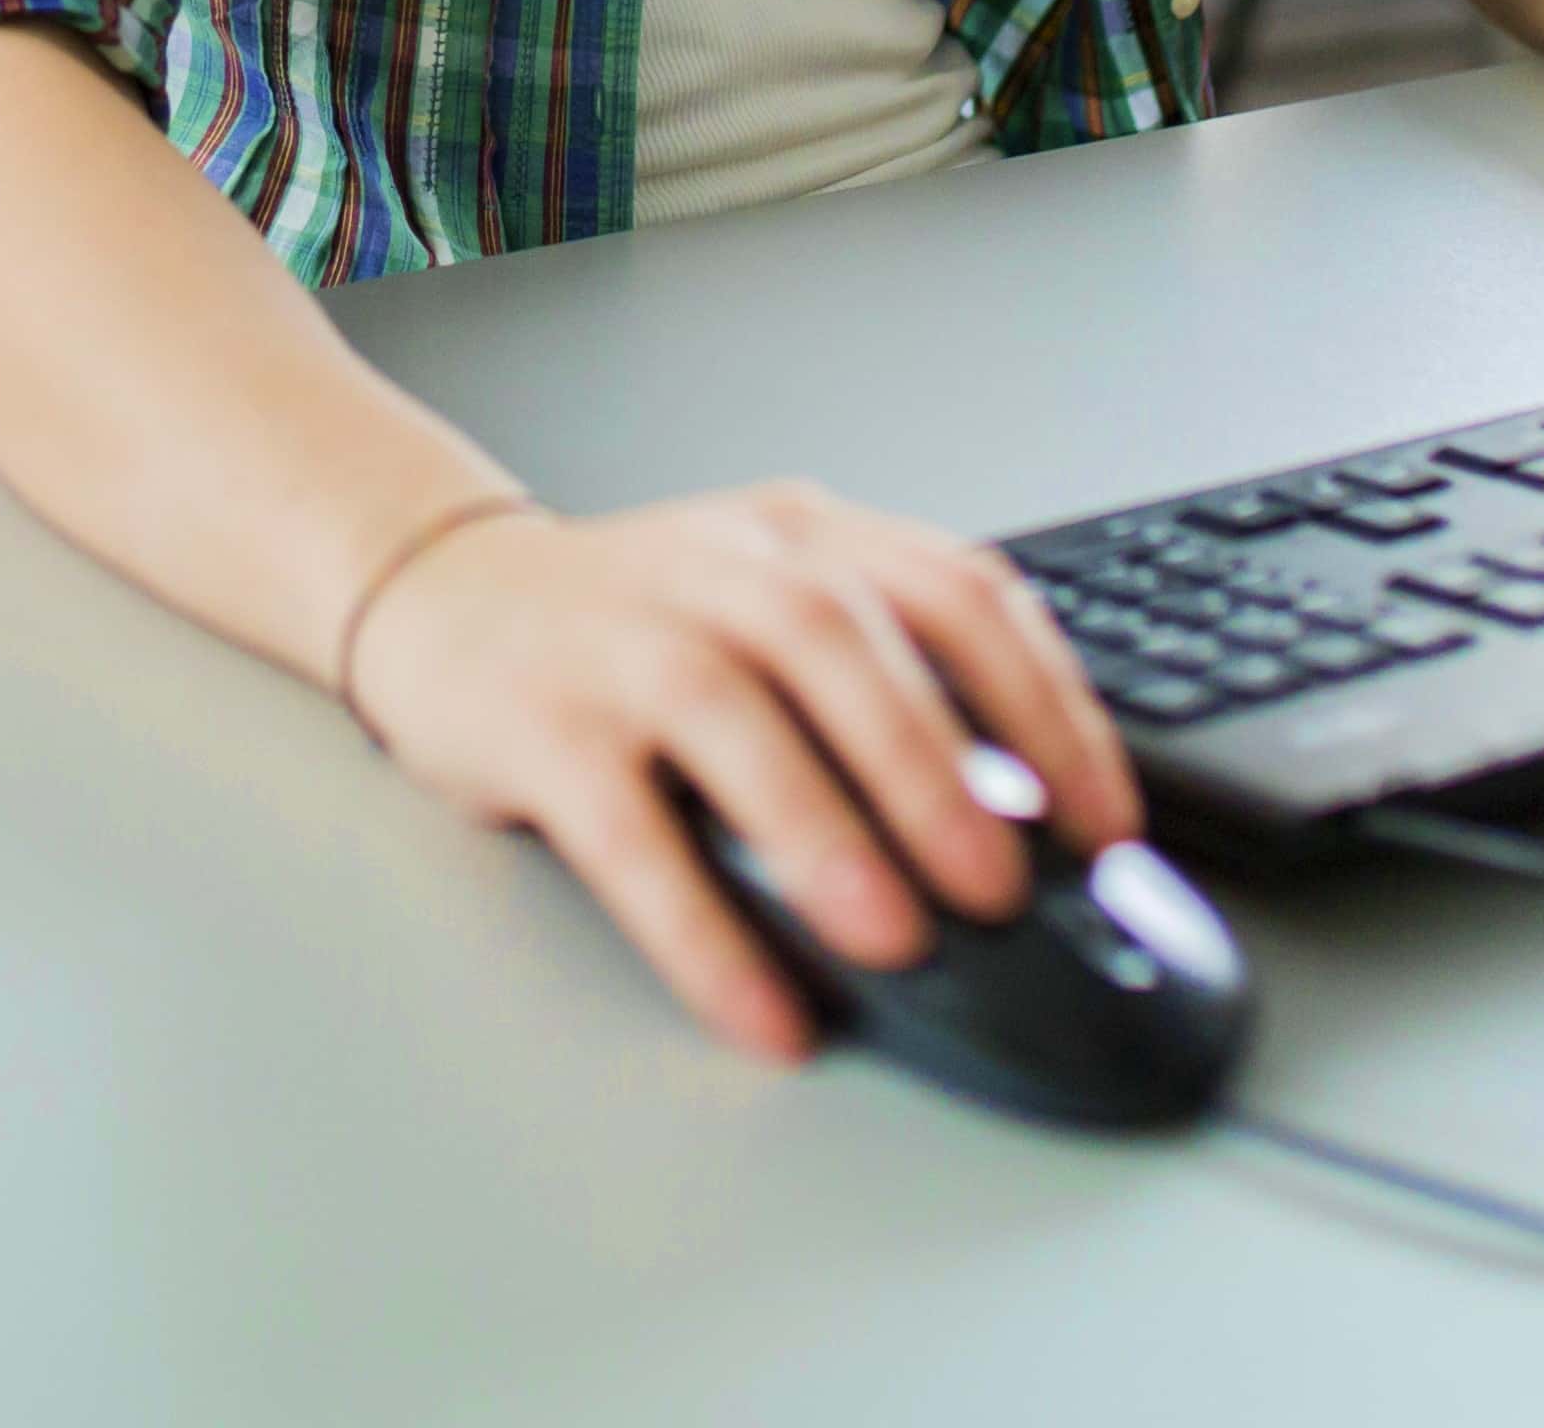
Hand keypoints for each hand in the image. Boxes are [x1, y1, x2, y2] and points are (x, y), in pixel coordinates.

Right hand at [337, 482, 1138, 1062]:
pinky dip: (700, 929)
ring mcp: (621, 639)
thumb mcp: (768, 605)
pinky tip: (758, 1007)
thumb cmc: (633, 623)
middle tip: (1002, 887)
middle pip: (845, 645)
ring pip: (735, 716)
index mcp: (802, 536)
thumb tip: (1025, 829)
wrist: (441, 591)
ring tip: (894, 936)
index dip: (1048, 703)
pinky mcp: (538, 725)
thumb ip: (883, 678)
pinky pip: (626, 833)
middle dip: (938, 773)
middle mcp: (719, 569)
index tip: (1103, 819)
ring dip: (827, 830)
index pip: (958, 591)